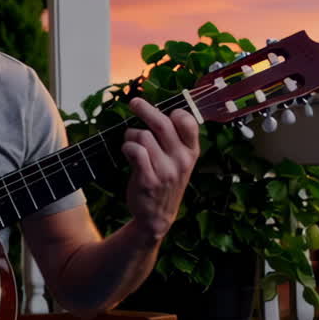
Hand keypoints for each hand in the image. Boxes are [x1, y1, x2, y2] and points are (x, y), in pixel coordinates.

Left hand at [120, 97, 200, 243]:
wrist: (157, 217)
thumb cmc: (165, 181)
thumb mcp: (179, 162)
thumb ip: (174, 139)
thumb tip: (156, 110)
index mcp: (191, 152)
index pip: (188, 122)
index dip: (175, 112)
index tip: (165, 111)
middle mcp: (181, 160)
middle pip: (161, 123)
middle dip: (144, 109)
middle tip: (133, 103)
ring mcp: (166, 171)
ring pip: (143, 136)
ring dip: (131, 135)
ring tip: (131, 143)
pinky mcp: (148, 180)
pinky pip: (135, 150)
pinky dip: (127, 147)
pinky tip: (127, 151)